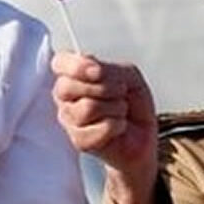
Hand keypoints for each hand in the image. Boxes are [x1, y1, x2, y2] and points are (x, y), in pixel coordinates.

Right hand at [51, 52, 162, 203]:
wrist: (144, 140)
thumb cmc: (134, 107)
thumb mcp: (128, 77)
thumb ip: (108, 68)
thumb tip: (90, 67)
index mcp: (73, 77)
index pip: (59, 62)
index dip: (79, 65)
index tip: (99, 70)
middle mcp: (64, 98)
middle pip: (69, 85)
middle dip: (105, 88)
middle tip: (118, 96)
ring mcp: (67, 121)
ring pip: (83, 107)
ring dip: (113, 108)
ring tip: (119, 114)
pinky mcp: (77, 142)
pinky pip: (94, 128)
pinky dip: (114, 126)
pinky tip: (118, 130)